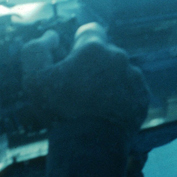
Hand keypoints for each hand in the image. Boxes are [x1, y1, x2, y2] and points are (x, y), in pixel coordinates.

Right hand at [21, 23, 149, 147]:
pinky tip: (107, 112)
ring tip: (93, 104)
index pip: (90, 30)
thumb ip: (36, 49)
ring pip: (119, 72)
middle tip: (79, 88)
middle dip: (93, 65)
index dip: (79, 42)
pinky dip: (121, 97)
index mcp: (94, 49)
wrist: (90, 145)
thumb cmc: (60, 111)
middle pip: (105, 53)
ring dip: (109, 81)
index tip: (73, 59)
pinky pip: (131, 91)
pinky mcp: (143, 97)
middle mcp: (119, 58)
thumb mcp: (34, 78)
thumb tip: (51, 36)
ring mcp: (134, 78)